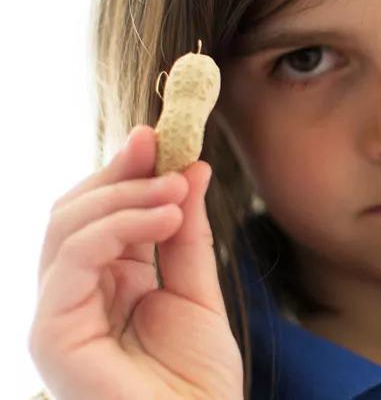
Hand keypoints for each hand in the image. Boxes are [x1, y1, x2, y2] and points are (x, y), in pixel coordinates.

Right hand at [29, 125, 242, 399]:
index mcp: (109, 280)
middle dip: (121, 172)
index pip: (102, 212)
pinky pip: (72, 258)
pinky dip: (116, 226)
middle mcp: (78, 292)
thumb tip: (190, 168)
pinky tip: (164, 217)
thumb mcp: (198, 289)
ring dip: (125, 195)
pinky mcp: (52, 332)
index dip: (127, 170)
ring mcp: (60, 312)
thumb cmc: (197, 378)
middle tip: (163, 150)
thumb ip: (188, 234)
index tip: (159, 135)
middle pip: (76, 211)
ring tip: (175, 189)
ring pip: (68, 225)